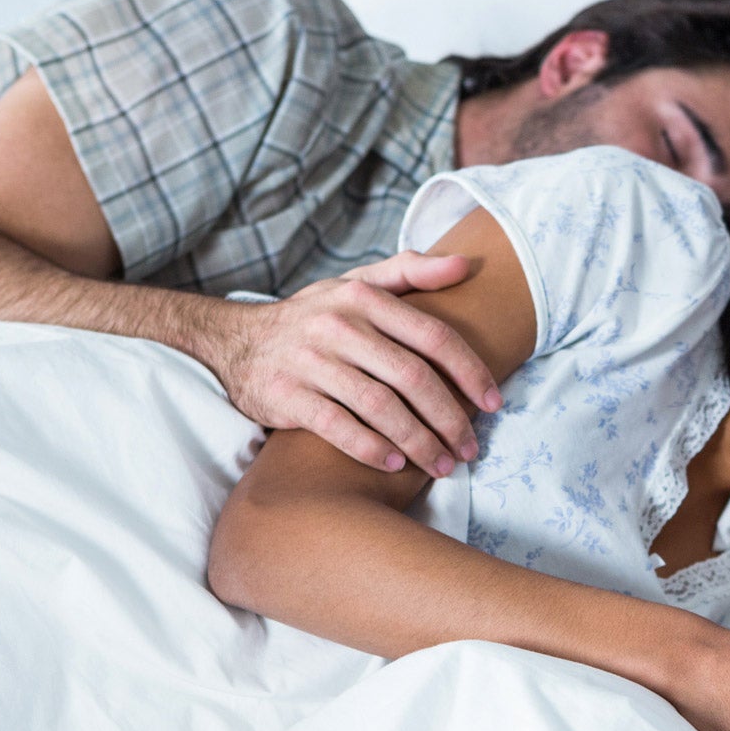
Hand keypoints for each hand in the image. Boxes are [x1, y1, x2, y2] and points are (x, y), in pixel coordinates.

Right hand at [200, 252, 501, 472]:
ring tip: (441, 465)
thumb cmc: (314, 319)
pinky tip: (394, 464)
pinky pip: (337, 426)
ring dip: (418, 441)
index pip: (433, 336)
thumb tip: (466, 265)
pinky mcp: (286, 394)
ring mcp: (310, 361)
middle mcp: (338, 326)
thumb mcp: (356, 286)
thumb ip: (410, 273)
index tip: (494, 403)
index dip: (470, 372)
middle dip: (449, 418)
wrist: (236, 342)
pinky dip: (370, 448)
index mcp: (363, 298)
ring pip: (380, 407)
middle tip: (470, 448)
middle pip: (412, 377)